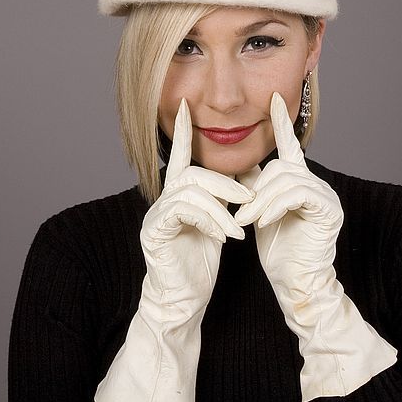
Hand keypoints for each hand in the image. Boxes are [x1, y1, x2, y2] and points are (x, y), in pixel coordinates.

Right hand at [140, 98, 251, 320]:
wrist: (184, 296)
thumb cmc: (201, 259)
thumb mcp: (219, 221)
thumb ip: (224, 197)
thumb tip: (246, 173)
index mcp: (179, 194)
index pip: (178, 156)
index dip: (181, 131)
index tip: (185, 105)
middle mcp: (164, 200)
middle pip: (192, 172)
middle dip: (224, 182)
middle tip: (248, 197)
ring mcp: (156, 215)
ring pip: (191, 190)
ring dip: (221, 208)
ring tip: (238, 230)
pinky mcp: (154, 232)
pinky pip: (184, 212)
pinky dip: (209, 221)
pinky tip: (223, 238)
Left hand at [235, 93, 396, 401]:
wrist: (296, 286)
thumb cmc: (279, 253)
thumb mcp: (261, 214)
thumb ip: (257, 188)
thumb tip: (242, 165)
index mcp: (300, 183)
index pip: (291, 146)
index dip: (282, 122)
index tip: (274, 98)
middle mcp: (317, 184)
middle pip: (281, 166)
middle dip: (256, 188)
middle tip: (239, 212)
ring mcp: (326, 196)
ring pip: (286, 179)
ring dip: (260, 200)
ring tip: (246, 221)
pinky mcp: (328, 210)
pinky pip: (296, 194)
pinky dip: (274, 207)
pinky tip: (263, 223)